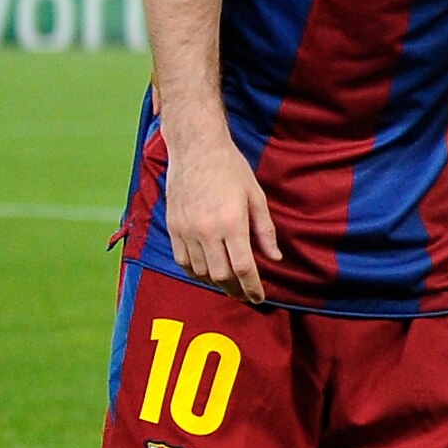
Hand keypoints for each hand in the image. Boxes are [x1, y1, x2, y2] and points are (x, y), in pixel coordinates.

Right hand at [163, 138, 281, 303]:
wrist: (196, 149)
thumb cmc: (231, 169)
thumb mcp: (256, 197)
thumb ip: (265, 230)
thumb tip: (275, 257)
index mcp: (231, 223)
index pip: (243, 268)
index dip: (253, 287)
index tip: (259, 298)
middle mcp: (206, 231)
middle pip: (221, 275)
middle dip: (235, 290)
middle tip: (245, 294)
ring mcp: (186, 230)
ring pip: (200, 271)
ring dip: (216, 282)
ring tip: (229, 284)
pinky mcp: (173, 227)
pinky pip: (182, 260)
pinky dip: (196, 271)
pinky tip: (207, 272)